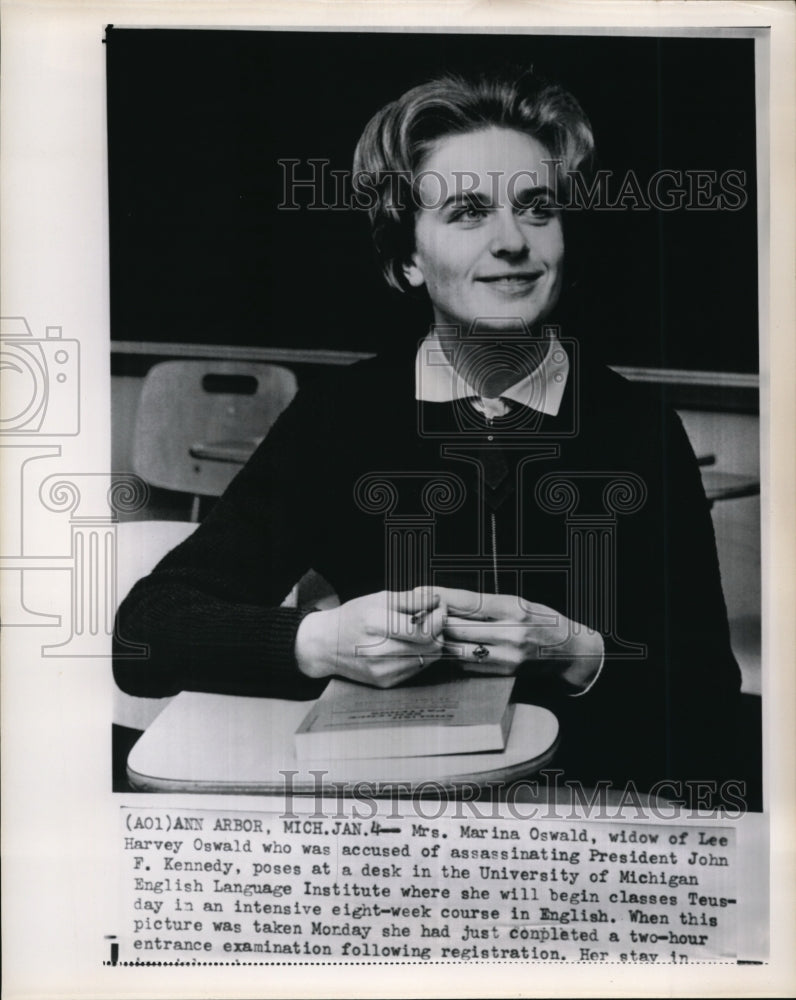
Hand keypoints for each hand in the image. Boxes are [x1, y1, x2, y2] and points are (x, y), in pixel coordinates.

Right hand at [295, 587, 445, 687]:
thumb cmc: (354, 617)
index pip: (424, 631)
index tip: (439, 608)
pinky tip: (408, 645)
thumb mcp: (379, 599)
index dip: (439, 618)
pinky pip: (417, 669)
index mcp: (375, 625)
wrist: (326, 645)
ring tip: (419, 631)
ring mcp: (382, 671)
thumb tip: (437, 600)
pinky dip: (419, 655)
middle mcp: (378, 652)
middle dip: (438, 630)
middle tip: (432, 618)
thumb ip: (411, 600)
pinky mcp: (386, 682)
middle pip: (431, 646)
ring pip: (428, 659)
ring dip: (430, 644)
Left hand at [436, 587, 603, 692]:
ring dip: (440, 639)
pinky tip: (445, 646)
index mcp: (515, 609)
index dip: (442, 596)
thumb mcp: (519, 603)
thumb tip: (448, 599)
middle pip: (459, 627)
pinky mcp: (502, 673)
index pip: (470, 602)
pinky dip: (452, 654)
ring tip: (426, 630)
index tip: (422, 591)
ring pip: (458, 648)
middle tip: (418, 611)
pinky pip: (466, 664)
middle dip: (435, 618)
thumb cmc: (543, 622)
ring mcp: (506, 656)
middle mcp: (511, 634)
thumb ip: (487, 604)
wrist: (569, 653)